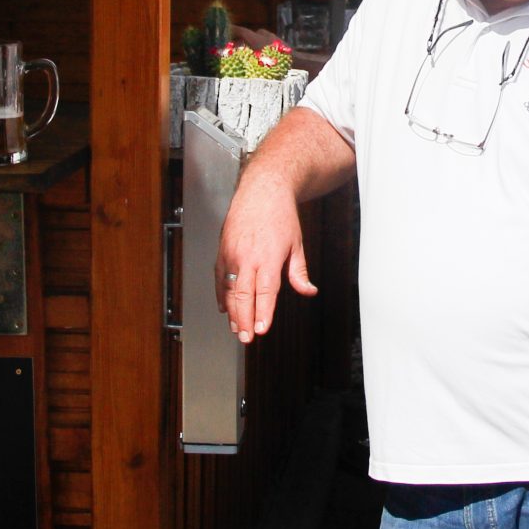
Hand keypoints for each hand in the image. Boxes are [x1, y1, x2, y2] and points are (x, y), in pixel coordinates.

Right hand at [218, 177, 312, 344]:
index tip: (262, 329)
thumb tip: (308, 291)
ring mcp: (232, 253)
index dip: (263, 313)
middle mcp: (247, 256)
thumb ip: (299, 272)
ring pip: (229, 289)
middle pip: (244, 295)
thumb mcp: (296, 244)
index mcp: (268, 257)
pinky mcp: (222, 250)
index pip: (265, 292)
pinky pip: (220, 278)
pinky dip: (222, 295)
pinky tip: (225, 307)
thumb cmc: (280, 216)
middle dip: (244, 319)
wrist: (262, 190)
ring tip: (236, 329)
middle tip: (246, 338)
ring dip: (232, 311)